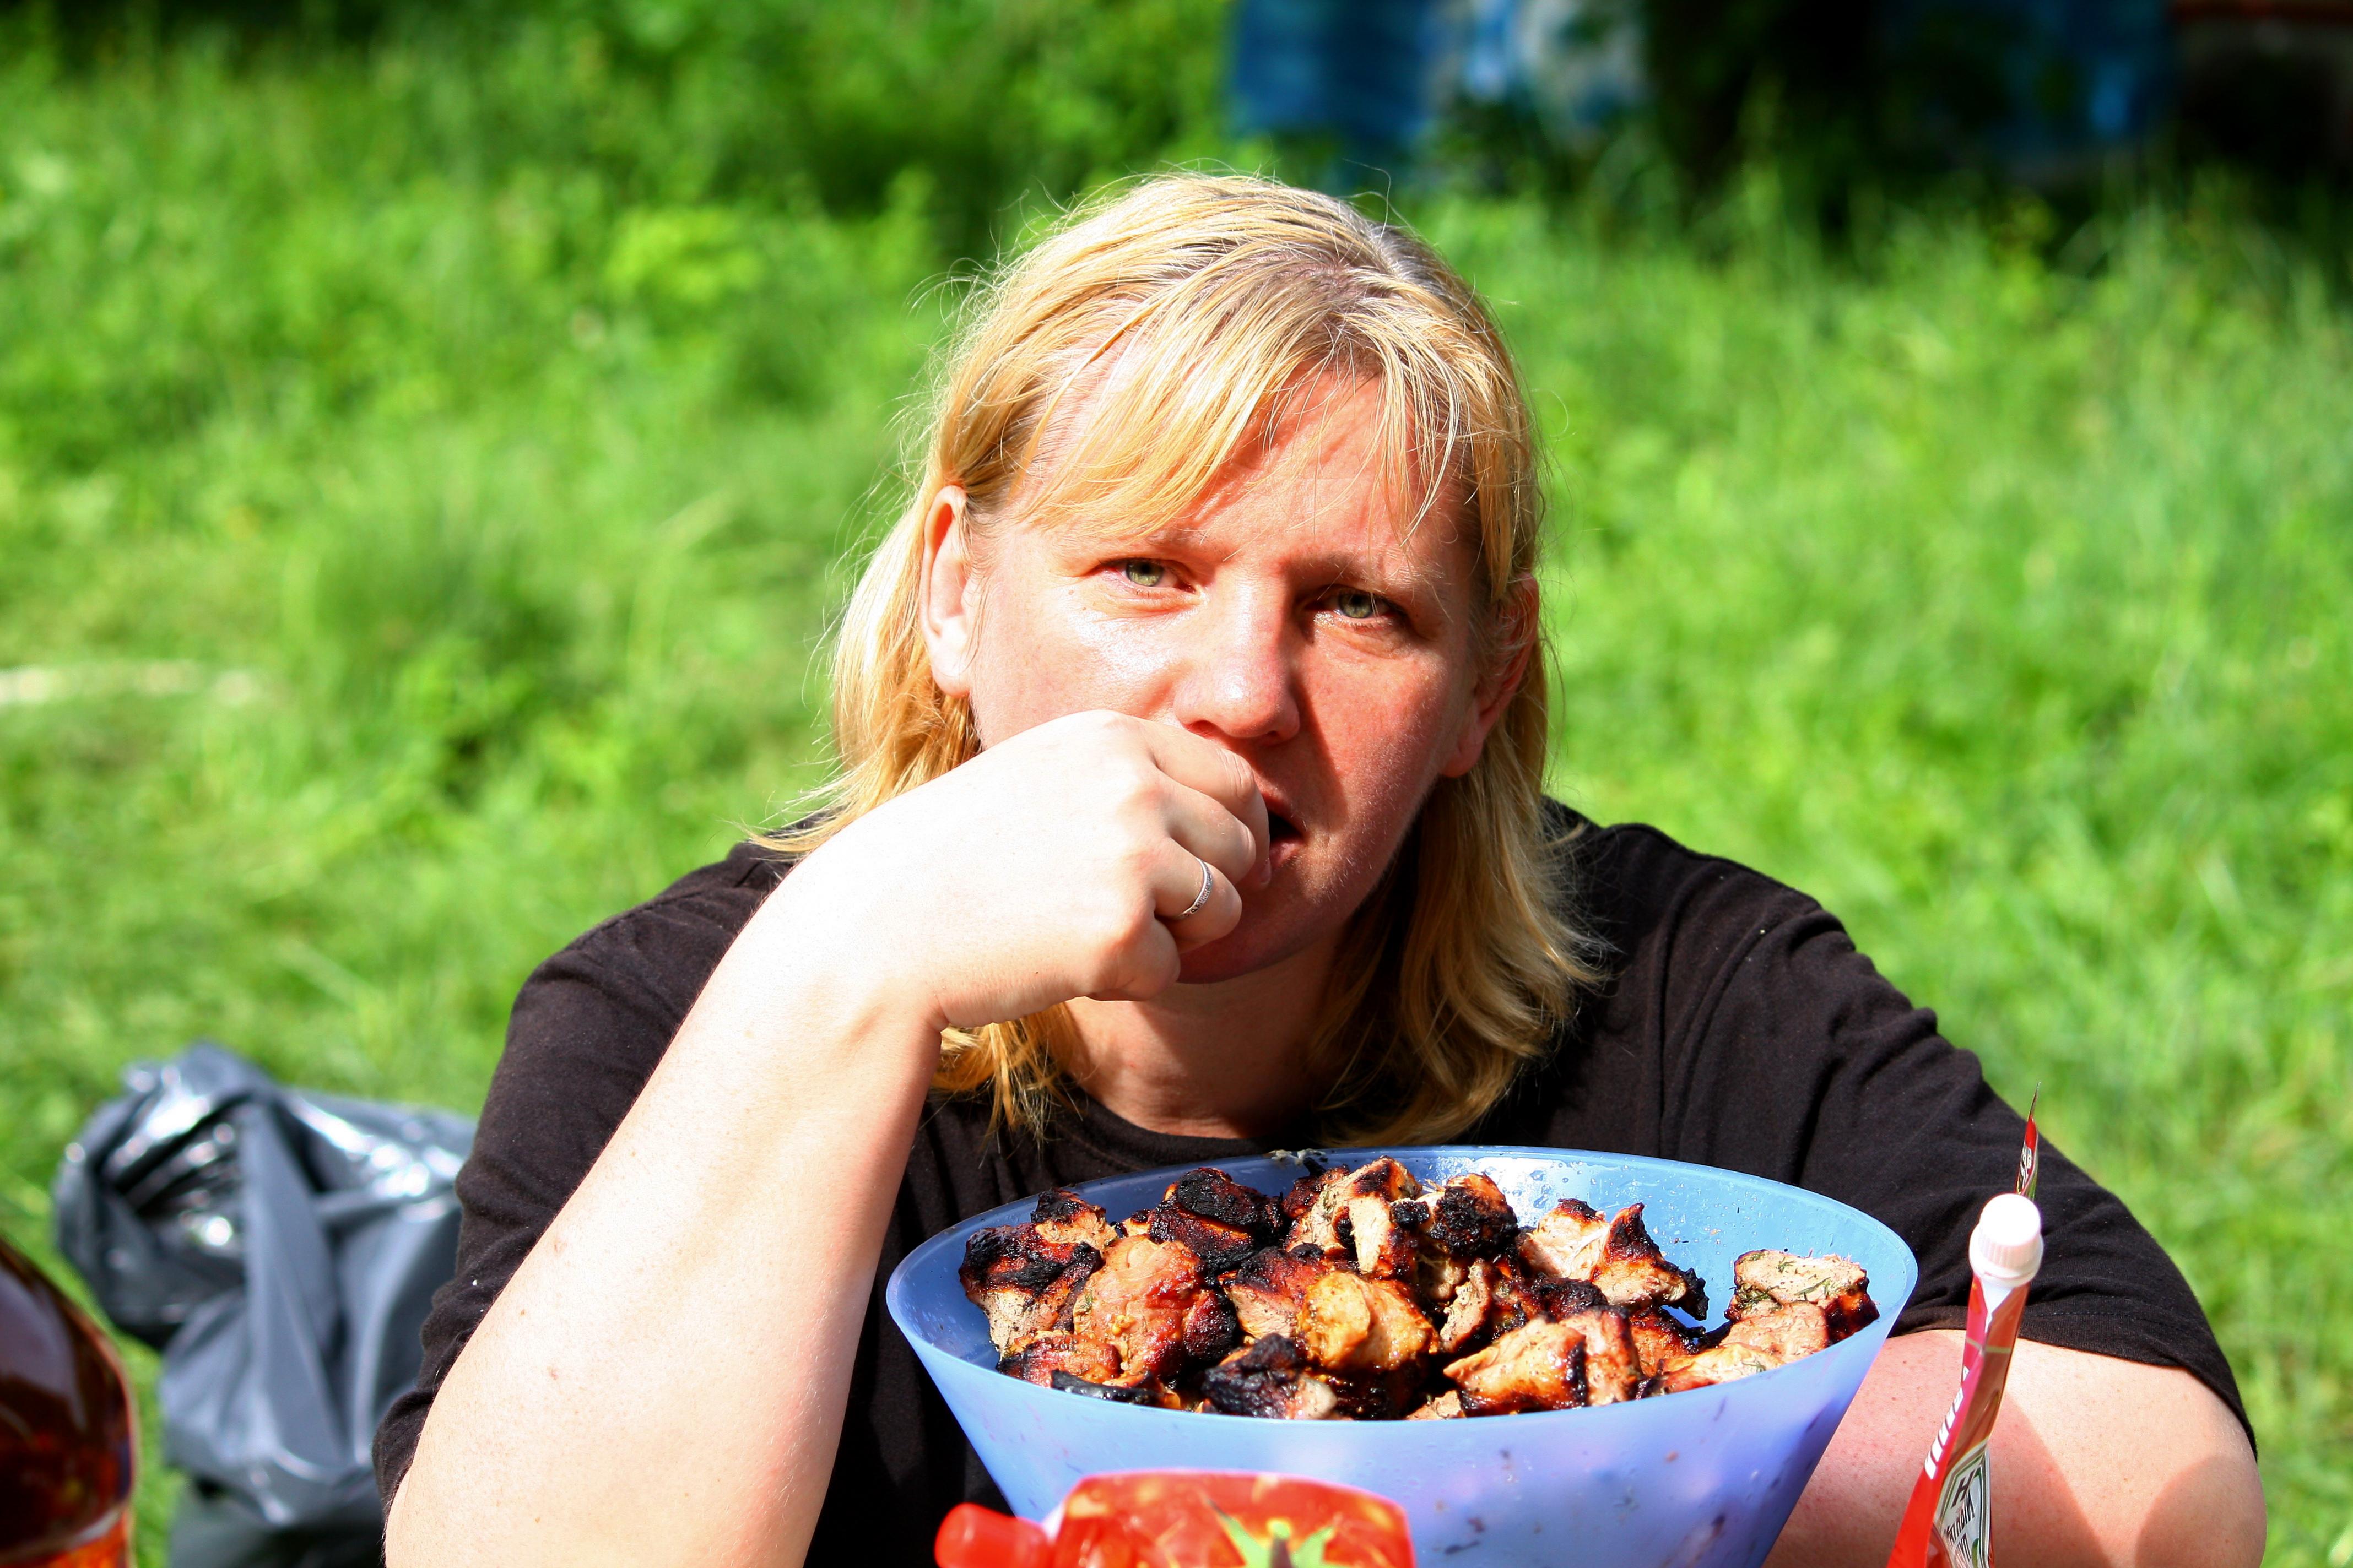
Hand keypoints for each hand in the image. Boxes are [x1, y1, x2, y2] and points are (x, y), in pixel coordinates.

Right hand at [787, 711, 1270, 1029]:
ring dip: (1172, 937)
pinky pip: (1171, 969)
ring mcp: (1132, 855)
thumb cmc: (960, 855)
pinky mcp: (1122, 929)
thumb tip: (1248, 829)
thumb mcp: (1046, 777)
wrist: (882, 922)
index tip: (1221, 868)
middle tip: (1130, 912)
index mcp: (1114, 736)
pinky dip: (1127, 979)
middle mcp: (1134, 784)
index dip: (1238, 831)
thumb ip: (1134, 782)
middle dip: (1207, 890)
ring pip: (1222, 911)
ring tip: (1085, 929)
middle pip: (1239, 847)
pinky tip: (1059, 958)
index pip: (1232, 779)